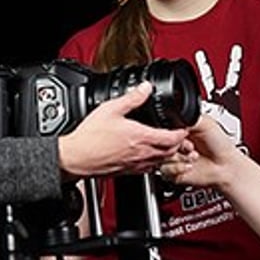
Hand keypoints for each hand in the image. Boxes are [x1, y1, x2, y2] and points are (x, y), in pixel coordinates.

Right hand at [58, 81, 188, 178]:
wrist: (76, 158)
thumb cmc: (90, 137)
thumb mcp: (111, 109)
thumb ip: (131, 98)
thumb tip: (145, 88)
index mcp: (140, 137)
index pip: (171, 138)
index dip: (181, 133)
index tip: (183, 127)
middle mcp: (141, 153)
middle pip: (170, 152)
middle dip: (179, 145)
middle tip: (181, 138)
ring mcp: (135, 164)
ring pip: (161, 162)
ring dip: (169, 155)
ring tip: (172, 149)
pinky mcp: (127, 172)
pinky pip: (149, 169)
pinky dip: (156, 164)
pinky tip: (151, 159)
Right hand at [160, 115, 243, 188]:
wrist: (226, 167)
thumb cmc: (220, 144)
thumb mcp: (205, 122)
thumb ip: (185, 117)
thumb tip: (172, 115)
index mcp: (178, 127)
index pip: (161, 125)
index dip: (170, 130)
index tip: (183, 133)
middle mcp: (173, 141)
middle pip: (158, 141)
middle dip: (175, 145)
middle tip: (190, 146)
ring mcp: (171, 156)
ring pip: (159, 156)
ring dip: (178, 157)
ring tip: (192, 156)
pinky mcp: (171, 172)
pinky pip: (164, 170)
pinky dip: (178, 168)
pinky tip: (189, 165)